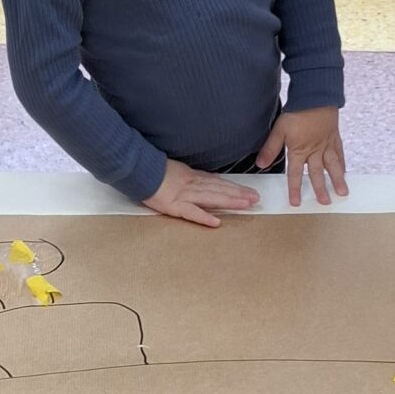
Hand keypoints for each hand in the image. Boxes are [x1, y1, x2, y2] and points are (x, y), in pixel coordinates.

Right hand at [144, 160, 261, 229]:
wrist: (138, 170)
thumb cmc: (155, 172)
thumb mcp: (179, 170)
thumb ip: (194, 177)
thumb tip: (210, 180)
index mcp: (193, 177)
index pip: (218, 183)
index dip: (235, 187)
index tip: (249, 191)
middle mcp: (192, 185)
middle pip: (219, 190)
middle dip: (239, 194)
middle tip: (256, 199)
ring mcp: (184, 195)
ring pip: (211, 199)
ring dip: (229, 202)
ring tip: (245, 205)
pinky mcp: (173, 206)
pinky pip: (191, 213)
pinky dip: (204, 218)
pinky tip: (216, 223)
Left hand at [259, 106, 348, 206]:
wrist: (315, 95)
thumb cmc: (296, 112)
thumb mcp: (279, 130)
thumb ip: (271, 148)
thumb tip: (260, 164)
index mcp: (300, 150)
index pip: (296, 174)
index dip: (295, 189)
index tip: (296, 203)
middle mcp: (315, 150)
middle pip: (317, 173)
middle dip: (321, 189)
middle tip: (325, 203)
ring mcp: (326, 144)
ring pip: (333, 165)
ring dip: (337, 180)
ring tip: (342, 193)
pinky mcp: (334, 136)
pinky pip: (339, 153)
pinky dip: (342, 163)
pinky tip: (344, 172)